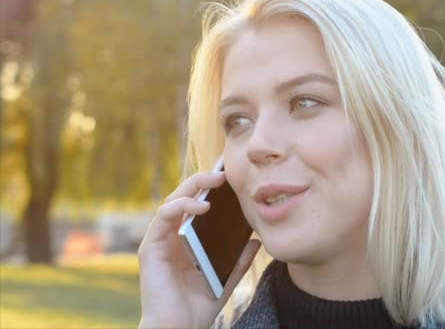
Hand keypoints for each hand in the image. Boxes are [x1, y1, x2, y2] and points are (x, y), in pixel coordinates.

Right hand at [138, 172, 260, 327]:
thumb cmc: (198, 307)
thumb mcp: (226, 278)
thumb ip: (239, 260)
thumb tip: (257, 241)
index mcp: (186, 241)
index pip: (195, 207)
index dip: (208, 190)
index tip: (229, 178)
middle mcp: (170, 237)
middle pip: (183, 198)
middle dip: (201, 181)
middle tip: (223, 173)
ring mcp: (159, 240)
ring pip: (172, 201)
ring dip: (192, 187)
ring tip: (215, 181)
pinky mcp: (150, 247)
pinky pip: (163, 217)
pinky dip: (181, 207)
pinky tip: (202, 207)